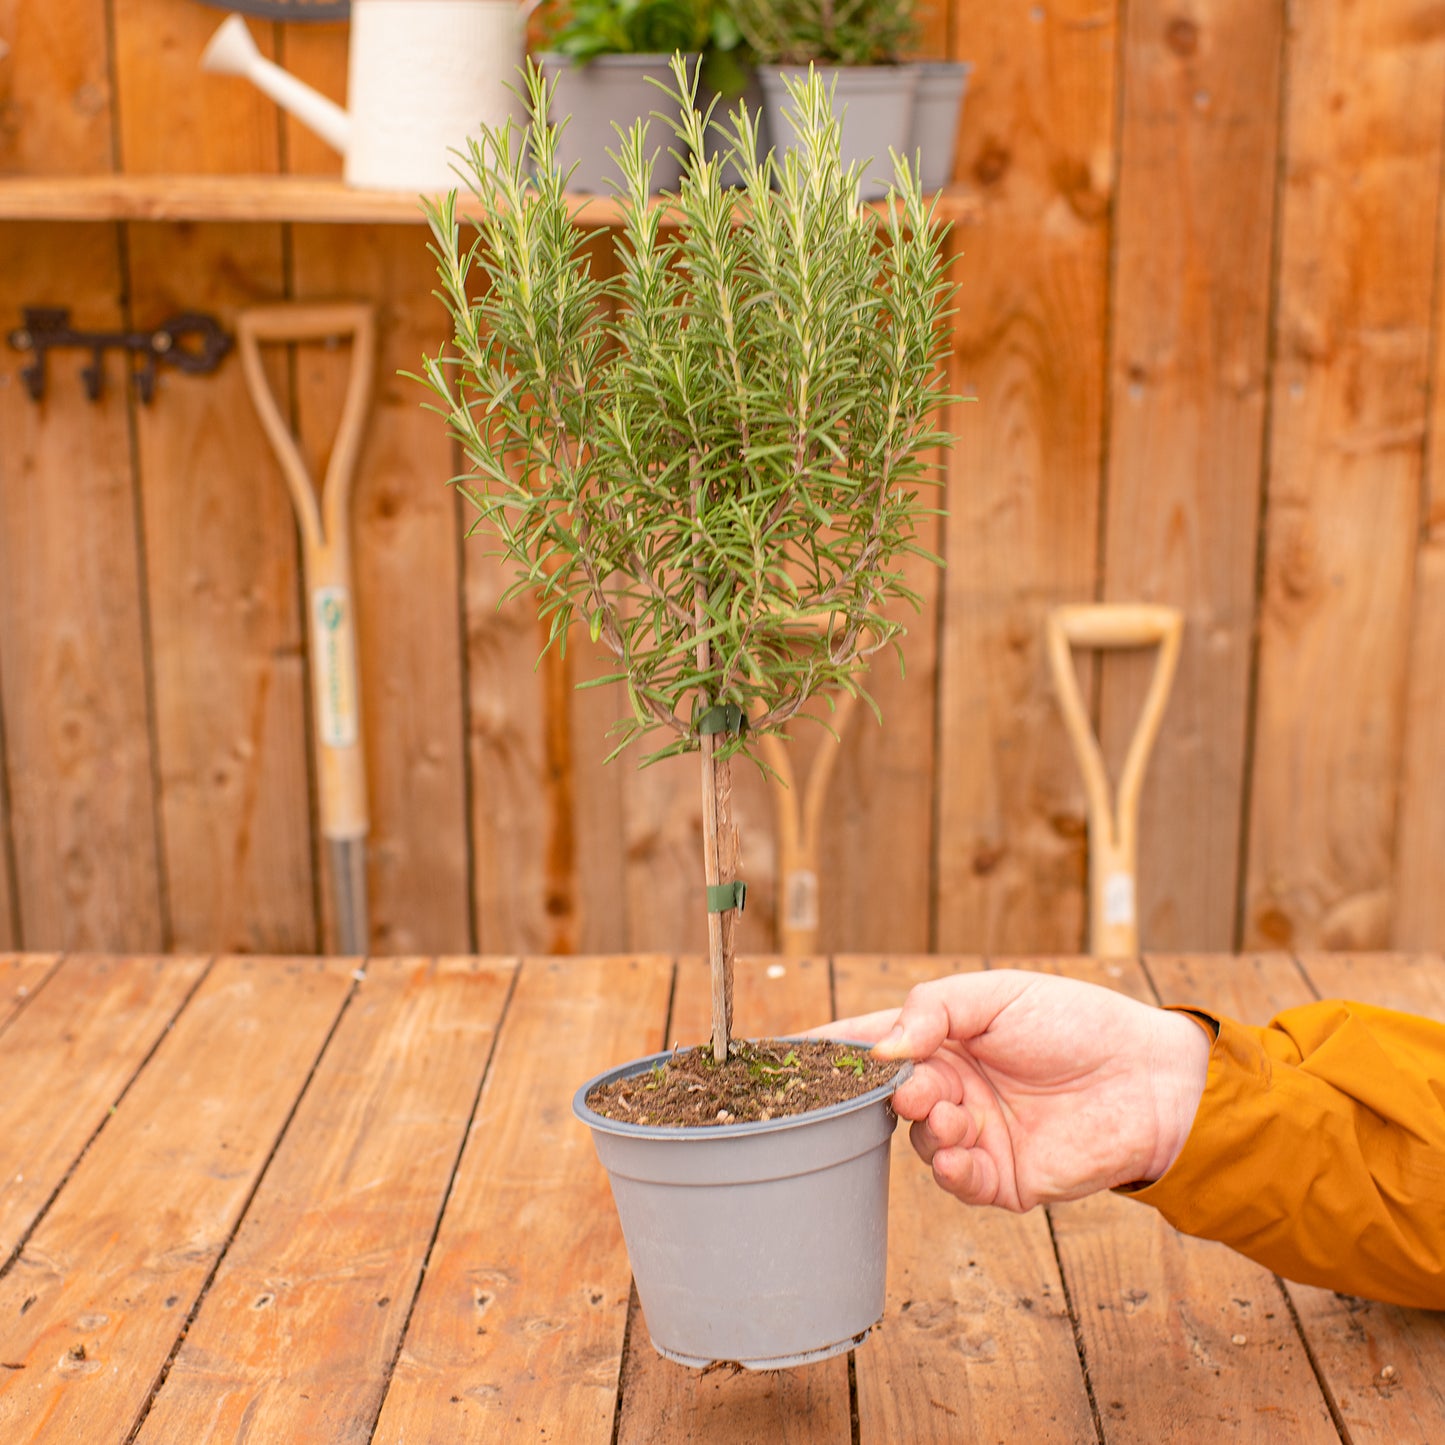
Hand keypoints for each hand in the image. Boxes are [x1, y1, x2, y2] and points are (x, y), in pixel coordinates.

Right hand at [823, 970, 1210, 1211]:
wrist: (1149, 1078)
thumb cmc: (1076, 1022)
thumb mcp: (998, 993)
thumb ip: (933, 1009)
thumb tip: (883, 1050)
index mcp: (941, 1038)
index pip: (871, 1042)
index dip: (831, 1050)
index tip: (790, 1054)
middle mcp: (950, 1088)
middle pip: (888, 1097)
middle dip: (889, 1094)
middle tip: (913, 1087)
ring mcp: (975, 1135)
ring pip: (921, 1141)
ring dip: (931, 1128)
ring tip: (958, 1111)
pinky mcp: (1003, 1178)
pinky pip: (959, 1182)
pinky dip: (953, 1170)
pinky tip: (965, 1152)